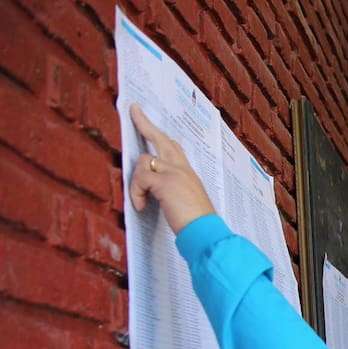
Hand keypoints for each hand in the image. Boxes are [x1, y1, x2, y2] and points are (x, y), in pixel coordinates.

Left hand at [128, 104, 216, 232]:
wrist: (206, 232)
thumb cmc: (198, 223)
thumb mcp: (187, 202)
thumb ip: (174, 191)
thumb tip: (154, 191)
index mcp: (188, 174)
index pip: (174, 148)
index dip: (161, 135)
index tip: (148, 121)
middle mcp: (182, 169)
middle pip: (161, 139)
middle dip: (145, 124)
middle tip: (134, 110)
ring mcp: (174, 173)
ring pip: (144, 162)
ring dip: (136, 182)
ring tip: (140, 201)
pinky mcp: (164, 182)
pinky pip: (140, 179)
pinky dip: (136, 192)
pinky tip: (141, 206)